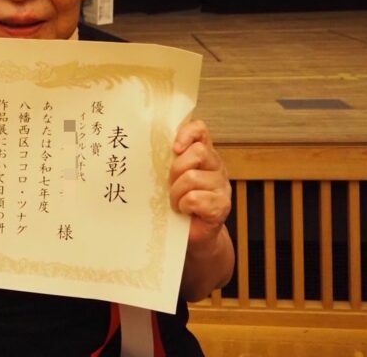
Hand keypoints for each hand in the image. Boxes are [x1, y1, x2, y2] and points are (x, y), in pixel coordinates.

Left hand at [170, 119, 230, 247]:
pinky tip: (185, 211)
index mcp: (203, 155)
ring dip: (177, 192)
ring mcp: (222, 186)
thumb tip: (144, 146)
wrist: (192, 236)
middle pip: (198, 152)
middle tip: (170, 184)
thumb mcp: (171, 178)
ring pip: (193, 177)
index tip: (174, 148)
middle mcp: (216, 167)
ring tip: (176, 202)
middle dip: (176, 169)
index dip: (187, 133)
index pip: (200, 130)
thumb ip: (167, 161)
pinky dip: (184, 206)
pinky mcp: (221, 206)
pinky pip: (196, 198)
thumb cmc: (179, 203)